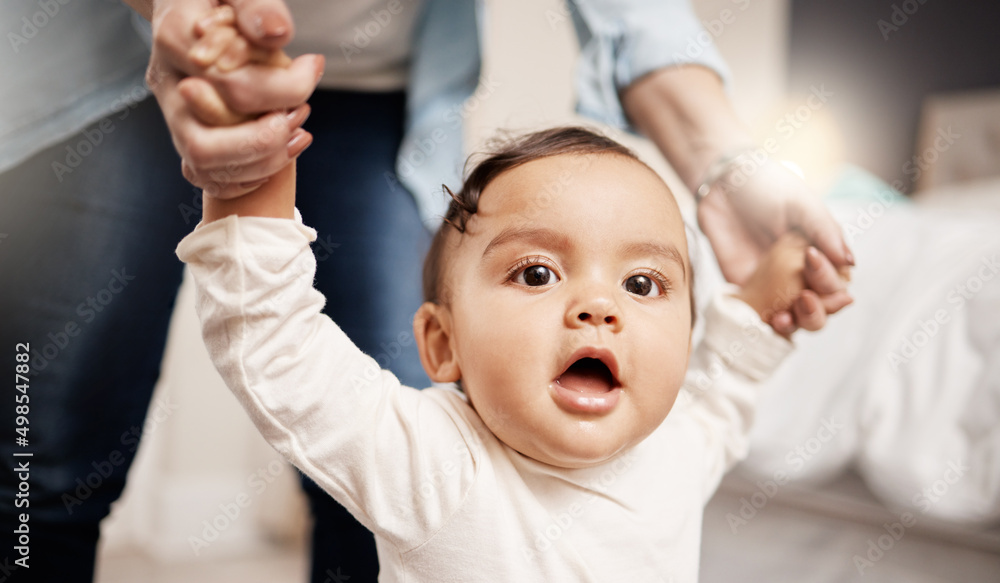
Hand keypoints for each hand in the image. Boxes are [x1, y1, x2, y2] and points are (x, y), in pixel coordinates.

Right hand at [145, 0, 322, 197]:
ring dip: (261, 160)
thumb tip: (277, 34)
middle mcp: (167, 82)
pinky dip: (246, 174)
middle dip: (265, 140)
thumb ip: (256, 6)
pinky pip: (204, 175)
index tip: (312, 66)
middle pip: (204, 142)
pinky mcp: (184, 132)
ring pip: (203, 164)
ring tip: (298, 134)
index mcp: (176, 38)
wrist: (194, 2)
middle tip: (302, 115)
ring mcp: (172, 113)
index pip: (232, 84)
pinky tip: (280, 151)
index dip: (284, 88)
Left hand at [698, 158, 853, 333]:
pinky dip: (767, 325)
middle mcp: (803, 275)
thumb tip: (850, 263)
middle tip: (805, 299)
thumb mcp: (801, 204)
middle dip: (818, 311)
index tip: (811, 260)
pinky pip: (761, 317)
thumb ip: (824, 231)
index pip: (837, 283)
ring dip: (796, 324)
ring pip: (796, 320)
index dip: (830, 282)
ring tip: (785, 317)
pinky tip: (768, 321)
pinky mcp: (748, 292)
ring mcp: (776, 287)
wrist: (723, 185)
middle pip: (821, 309)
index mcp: (823, 255)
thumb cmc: (767, 188)